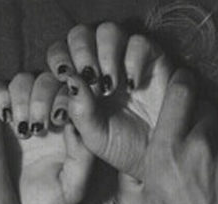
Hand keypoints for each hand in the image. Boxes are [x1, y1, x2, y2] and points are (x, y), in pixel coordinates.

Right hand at [0, 71, 93, 203]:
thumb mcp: (73, 185)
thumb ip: (84, 154)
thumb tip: (81, 119)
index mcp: (73, 126)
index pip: (74, 90)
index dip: (67, 95)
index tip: (60, 120)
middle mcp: (49, 114)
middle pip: (47, 79)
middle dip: (43, 97)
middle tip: (39, 126)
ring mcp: (23, 112)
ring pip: (23, 80)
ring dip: (22, 96)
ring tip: (22, 128)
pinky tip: (5, 117)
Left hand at [45, 23, 173, 176]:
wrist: (158, 158)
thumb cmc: (122, 148)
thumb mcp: (93, 136)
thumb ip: (79, 112)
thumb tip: (71, 78)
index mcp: (78, 81)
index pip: (59, 55)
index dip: (58, 62)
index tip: (63, 81)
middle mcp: (100, 64)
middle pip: (80, 34)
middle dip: (81, 53)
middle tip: (90, 81)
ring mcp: (126, 59)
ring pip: (108, 31)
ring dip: (105, 54)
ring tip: (109, 86)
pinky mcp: (153, 59)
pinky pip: (139, 43)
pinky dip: (132, 61)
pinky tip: (132, 86)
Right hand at [114, 69, 217, 203]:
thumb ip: (129, 171)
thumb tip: (126, 153)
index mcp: (168, 149)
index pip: (181, 92)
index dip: (181, 82)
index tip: (181, 83)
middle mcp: (201, 145)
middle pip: (204, 107)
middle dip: (197, 117)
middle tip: (191, 136)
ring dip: (215, 136)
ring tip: (208, 162)